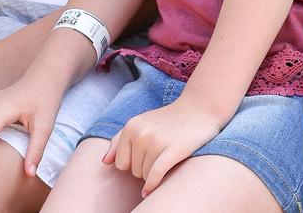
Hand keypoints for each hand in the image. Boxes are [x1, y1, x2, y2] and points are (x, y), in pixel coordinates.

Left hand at [102, 97, 221, 196]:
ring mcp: (156, 141)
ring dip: (154, 174)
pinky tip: (149, 191)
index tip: (144, 159)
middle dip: (145, 168)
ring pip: (146, 176)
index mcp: (130, 126)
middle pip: (134, 171)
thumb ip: (119, 141)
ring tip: (166, 159)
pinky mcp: (173, 150)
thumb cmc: (167, 121)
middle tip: (159, 155)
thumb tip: (104, 162)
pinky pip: (156, 175)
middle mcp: (140, 133)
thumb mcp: (140, 124)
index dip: (132, 165)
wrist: (198, 110)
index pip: (120, 163)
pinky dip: (152, 186)